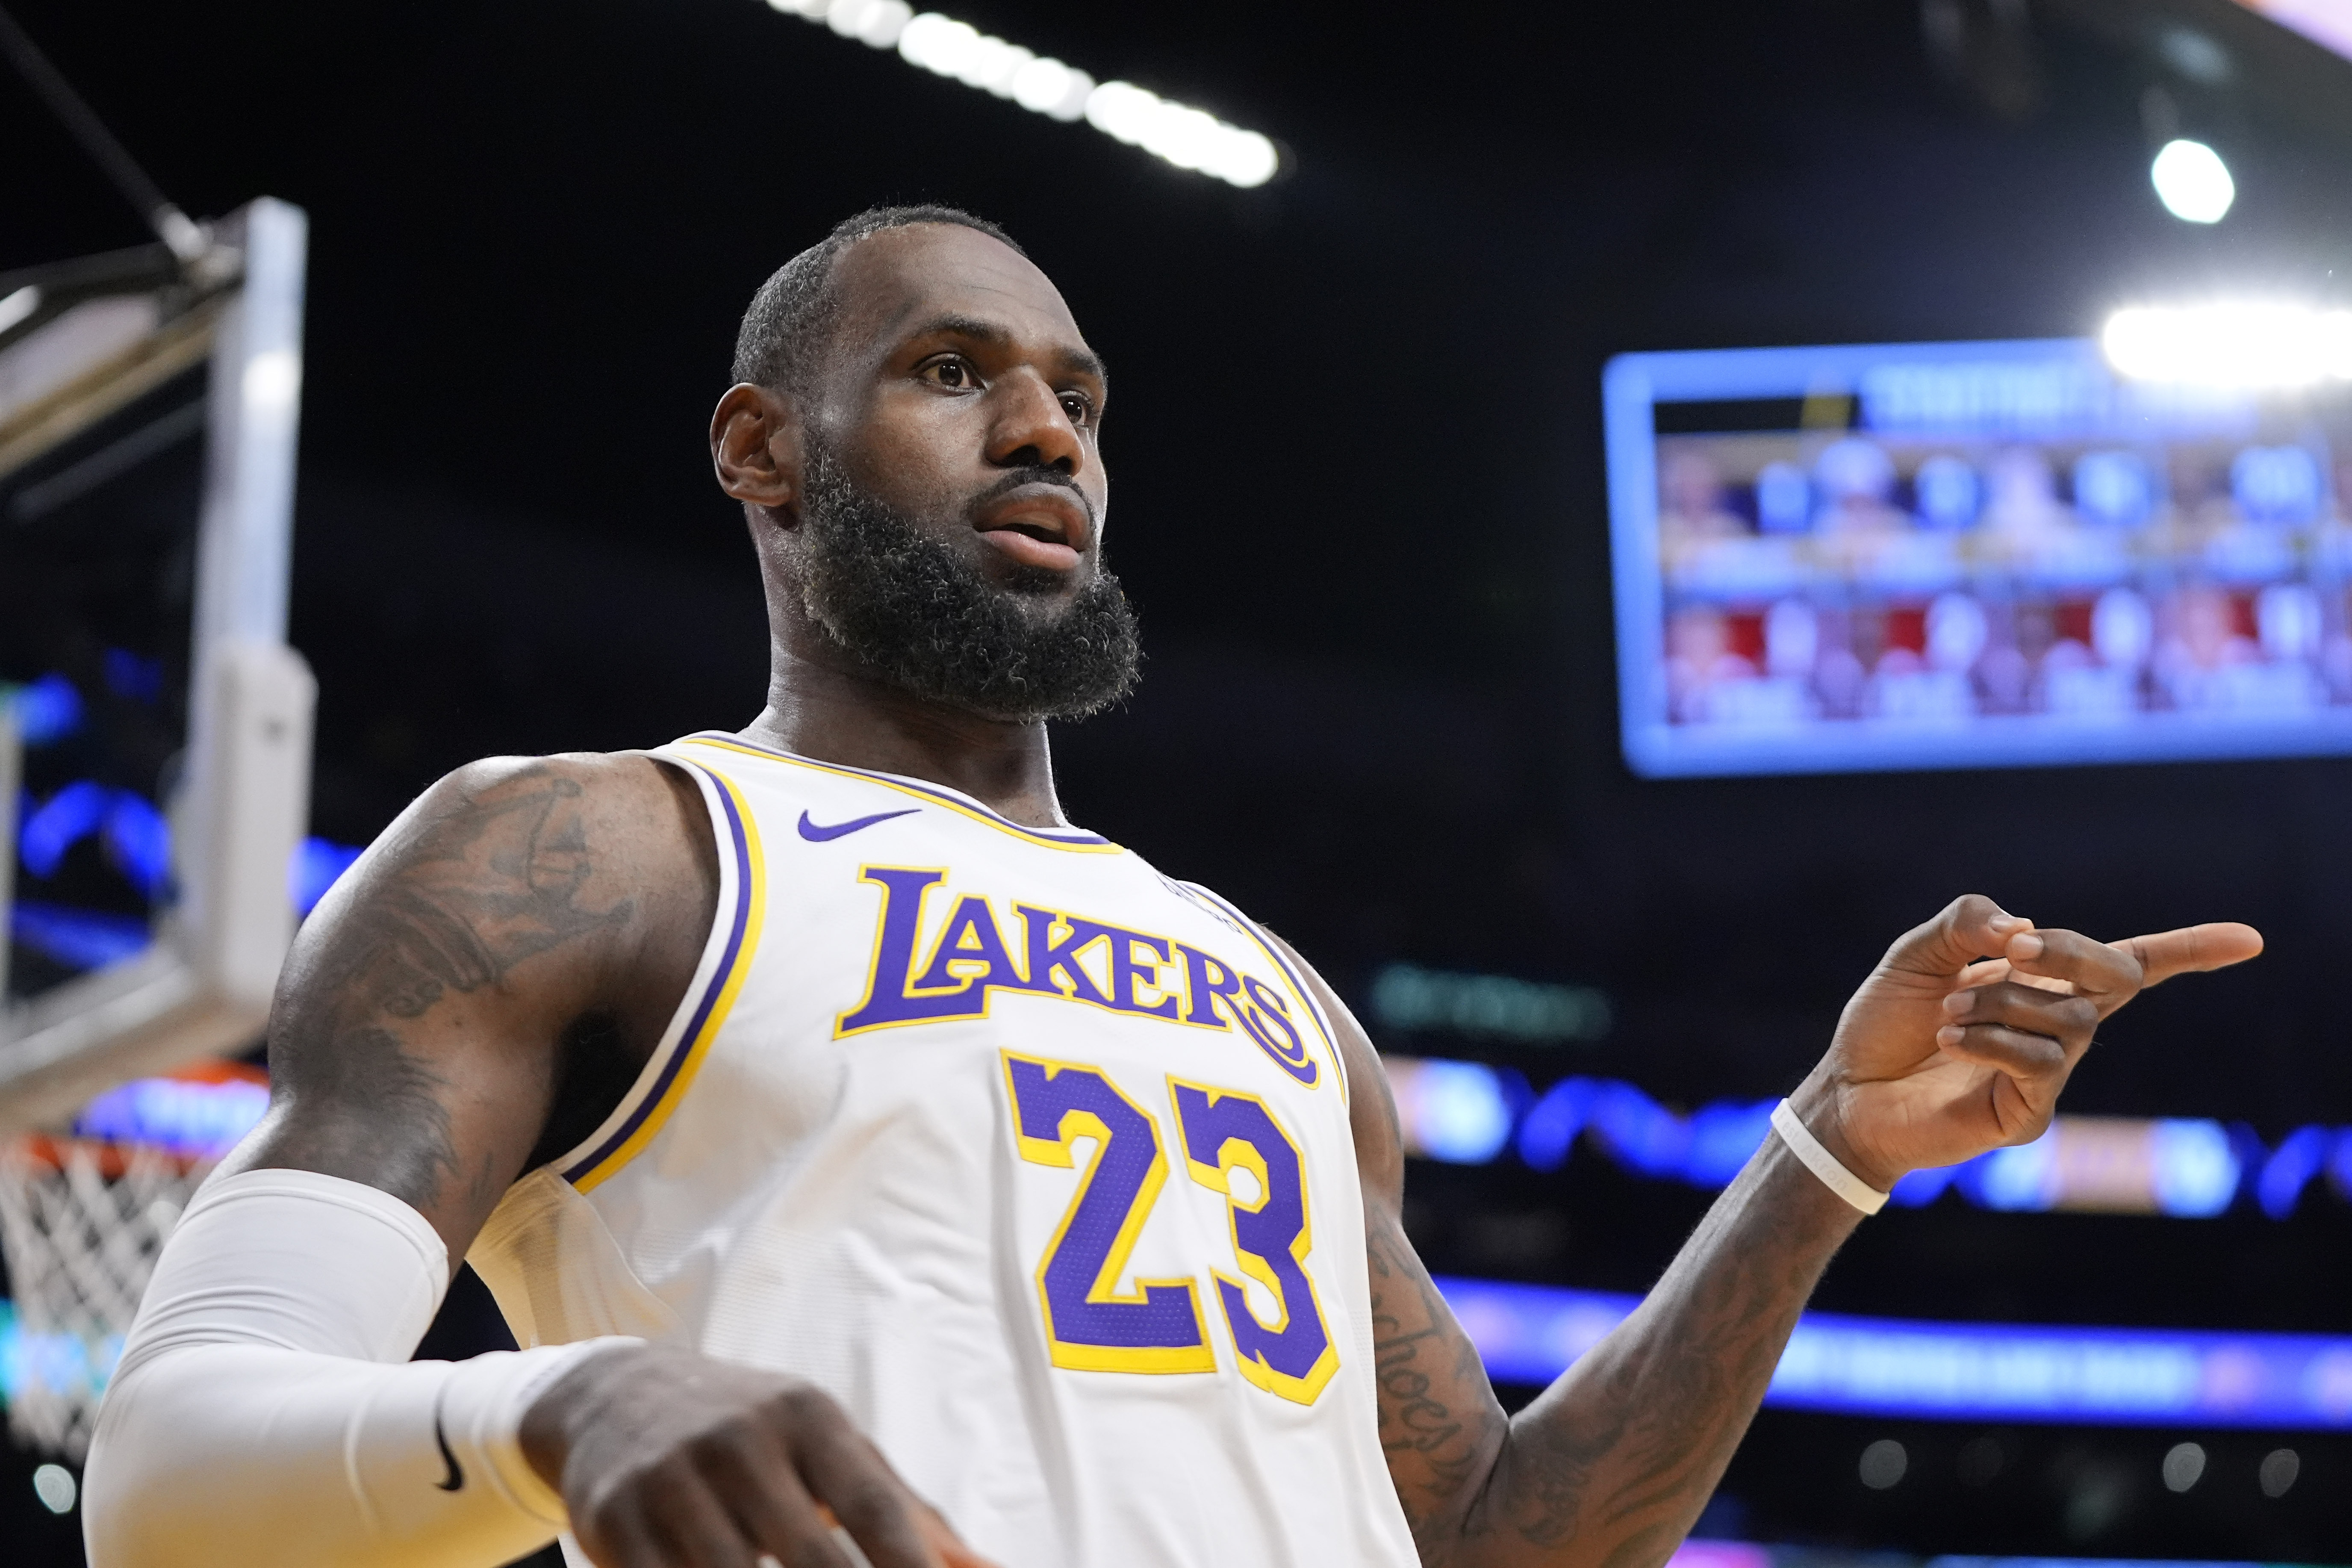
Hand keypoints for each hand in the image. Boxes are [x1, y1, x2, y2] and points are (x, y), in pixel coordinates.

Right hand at [520, 1343, 996, 1567]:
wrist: (619, 1393)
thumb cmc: (756, 1434)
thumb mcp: (831, 1449)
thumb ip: (907, 1512)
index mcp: (807, 1417)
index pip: (872, 1505)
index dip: (911, 1564)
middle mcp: (741, 1440)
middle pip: (810, 1555)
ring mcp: (674, 1479)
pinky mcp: (616, 1519)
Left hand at [1792, 894, 2261, 1191]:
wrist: (1847, 1090)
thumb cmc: (1886, 1022)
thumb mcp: (1918, 954)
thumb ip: (1968, 924)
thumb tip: (2026, 926)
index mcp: (2041, 983)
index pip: (2131, 964)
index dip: (2191, 950)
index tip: (2251, 940)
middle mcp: (2057, 1026)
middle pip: (2116, 975)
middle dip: (2073, 951)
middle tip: (2015, 949)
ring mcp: (2050, 1073)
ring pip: (2070, 1018)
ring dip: (2002, 1000)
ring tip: (1946, 1012)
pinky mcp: (2029, 1113)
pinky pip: (2042, 1064)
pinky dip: (1993, 1039)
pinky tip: (1949, 1037)